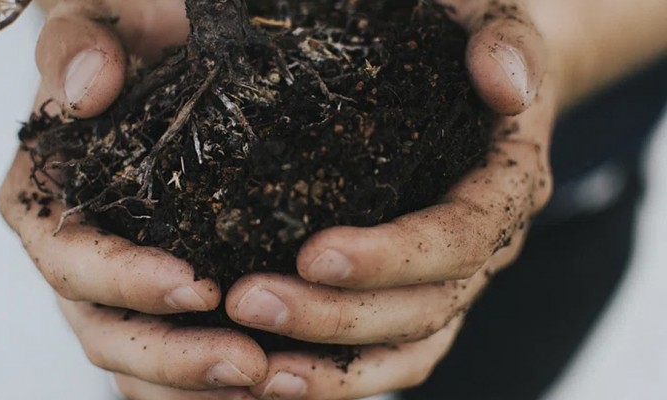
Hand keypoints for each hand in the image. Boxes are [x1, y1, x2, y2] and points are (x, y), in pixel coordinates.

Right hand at [0, 1, 267, 396]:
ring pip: (146, 364)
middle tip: (246, 363)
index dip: (125, 282)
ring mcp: (129, 287)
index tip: (196, 284)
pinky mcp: (175, 300)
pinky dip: (216, 385)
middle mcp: (85, 257)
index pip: (72, 260)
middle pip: (109, 332)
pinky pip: (183, 361)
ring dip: (199, 386)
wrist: (184, 50)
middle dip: (173, 356)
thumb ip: (80, 40)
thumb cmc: (142, 33)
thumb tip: (87, 90)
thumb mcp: (107, 16)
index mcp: (53, 201)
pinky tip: (274, 383)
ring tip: (267, 382)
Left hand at [223, 1, 556, 397]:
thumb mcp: (487, 19)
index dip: (392, 256)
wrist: (474, 84)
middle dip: (337, 315)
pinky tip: (277, 378)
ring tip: (258, 370)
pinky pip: (389, 355)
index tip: (313, 252)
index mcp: (505, 185)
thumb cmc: (464, 45)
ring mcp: (452, 280)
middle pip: (425, 307)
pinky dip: (339, 377)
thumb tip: (502, 83)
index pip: (458, 236)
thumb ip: (502, 38)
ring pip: (406, 349)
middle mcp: (485, 247)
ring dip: (333, 367)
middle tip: (249, 302)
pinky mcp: (420, 298)